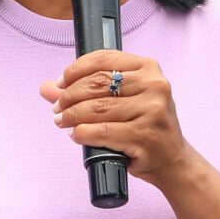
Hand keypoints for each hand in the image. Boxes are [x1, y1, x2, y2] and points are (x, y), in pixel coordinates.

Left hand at [42, 51, 196, 187]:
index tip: (61, 82)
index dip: (75, 69)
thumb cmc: (145, 126)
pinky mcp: (144, 135)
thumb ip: (85, 91)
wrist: (173, 160)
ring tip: (62, 121)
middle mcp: (154, 85)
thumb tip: (47, 87)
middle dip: (69, 96)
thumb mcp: (122, 101)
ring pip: (96, 108)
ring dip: (71, 116)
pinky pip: (101, 131)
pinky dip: (82, 133)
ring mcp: (151, 110)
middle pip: (97, 83)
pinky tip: (77, 135)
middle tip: (58, 107)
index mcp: (149, 68)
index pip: (104, 58)